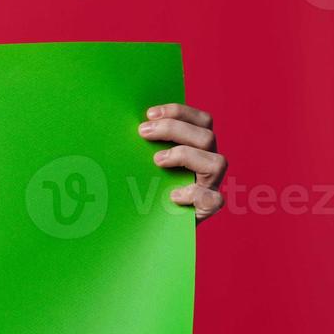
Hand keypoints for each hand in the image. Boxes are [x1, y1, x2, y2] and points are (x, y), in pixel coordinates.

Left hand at [140, 103, 225, 223]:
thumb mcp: (143, 158)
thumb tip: (117, 119)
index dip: (178, 112)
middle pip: (207, 136)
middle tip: (143, 132)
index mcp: (197, 145)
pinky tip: (171, 195)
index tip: (149, 114)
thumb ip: (143, 141)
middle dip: (173, 129)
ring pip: (217, 162)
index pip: (201, 120)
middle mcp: (208, 162)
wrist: (148, 221)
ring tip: (156, 161)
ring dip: (184, 155)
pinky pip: (213, 199)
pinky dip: (193, 194)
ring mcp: (211, 184)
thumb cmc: (143, 183)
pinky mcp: (209, 207)